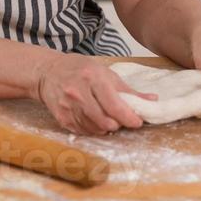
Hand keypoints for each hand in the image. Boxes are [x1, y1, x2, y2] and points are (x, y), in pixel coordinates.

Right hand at [34, 55, 156, 135]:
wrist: (48, 72)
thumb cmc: (79, 69)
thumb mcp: (104, 72)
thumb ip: (127, 90)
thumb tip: (153, 100)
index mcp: (92, 78)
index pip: (114, 105)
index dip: (129, 118)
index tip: (138, 122)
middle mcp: (78, 92)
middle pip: (105, 121)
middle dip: (118, 124)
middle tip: (121, 119)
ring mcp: (68, 106)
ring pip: (95, 129)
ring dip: (106, 128)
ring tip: (108, 119)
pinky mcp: (62, 117)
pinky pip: (83, 131)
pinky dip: (93, 129)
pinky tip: (95, 120)